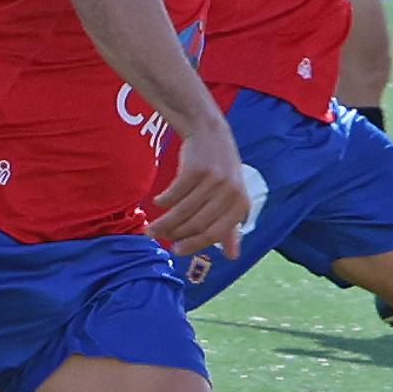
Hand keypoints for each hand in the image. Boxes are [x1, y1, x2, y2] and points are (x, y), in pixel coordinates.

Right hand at [149, 119, 261, 256]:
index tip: (176, 251)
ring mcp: (214, 180)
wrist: (211, 135)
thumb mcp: (232, 198)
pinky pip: (174, 193)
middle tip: (157, 237)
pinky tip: (158, 202)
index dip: (194, 244)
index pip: (215, 233)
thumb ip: (231, 228)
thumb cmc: (221, 173)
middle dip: (173, 234)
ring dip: (163, 222)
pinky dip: (163, 201)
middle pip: (196, 223)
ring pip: (182, 210)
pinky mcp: (196, 169)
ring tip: (151, 227)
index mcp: (241, 205)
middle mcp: (230, 193)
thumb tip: (232, 256)